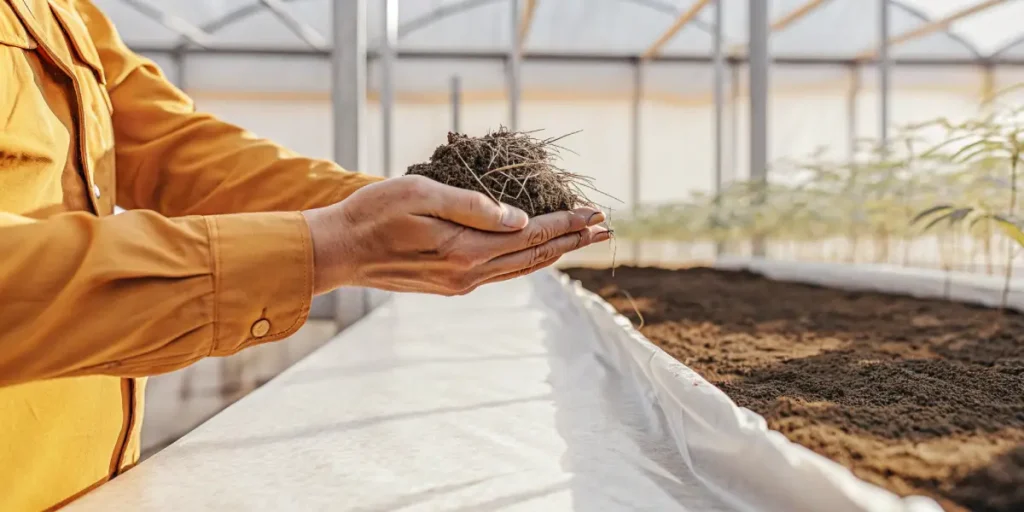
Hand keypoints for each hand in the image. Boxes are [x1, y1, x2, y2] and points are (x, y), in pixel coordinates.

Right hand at [302, 175, 608, 295]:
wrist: (338, 251)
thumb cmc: (374, 213)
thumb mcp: (421, 194)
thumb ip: (472, 207)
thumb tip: (520, 220)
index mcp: (466, 250)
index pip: (531, 235)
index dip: (566, 223)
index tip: (596, 213)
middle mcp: (469, 273)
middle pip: (534, 256)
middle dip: (572, 241)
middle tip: (604, 227)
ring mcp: (460, 283)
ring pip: (520, 268)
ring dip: (553, 253)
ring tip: (580, 241)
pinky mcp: (450, 285)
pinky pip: (501, 273)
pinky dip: (526, 261)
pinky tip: (534, 252)